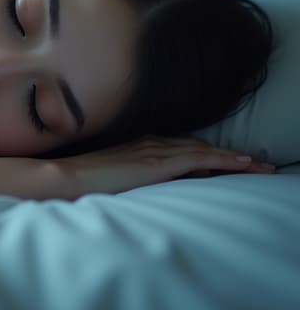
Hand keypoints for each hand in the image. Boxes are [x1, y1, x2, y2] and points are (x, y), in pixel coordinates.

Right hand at [61, 135, 274, 196]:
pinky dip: (223, 159)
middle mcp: (151, 142)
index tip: (226, 162)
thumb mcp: (114, 175)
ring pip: (204, 150)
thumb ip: (134, 174)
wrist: (68, 176)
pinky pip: (200, 158)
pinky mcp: (158, 162)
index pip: (182, 148)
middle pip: (198, 146)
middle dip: (227, 155)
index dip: (207, 154)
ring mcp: (155, 150)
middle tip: (254, 163)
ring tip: (257, 165)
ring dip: (233, 157)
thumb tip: (152, 183)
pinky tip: (241, 163)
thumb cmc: (84, 181)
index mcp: (139, 145)